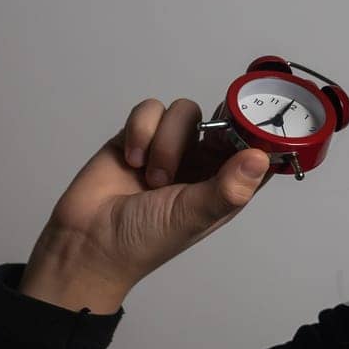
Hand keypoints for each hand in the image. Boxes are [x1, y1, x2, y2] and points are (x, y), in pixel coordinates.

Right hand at [25, 97, 274, 298]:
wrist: (88, 239)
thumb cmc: (147, 237)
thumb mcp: (194, 215)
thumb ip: (228, 187)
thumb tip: (260, 157)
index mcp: (225, 185)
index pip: (257, 150)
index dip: (261, 135)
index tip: (257, 125)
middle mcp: (203, 162)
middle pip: (223, 120)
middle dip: (213, 129)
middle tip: (203, 144)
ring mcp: (170, 146)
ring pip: (185, 111)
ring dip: (168, 141)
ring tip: (153, 177)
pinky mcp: (138, 134)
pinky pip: (151, 109)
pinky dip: (140, 131)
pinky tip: (131, 160)